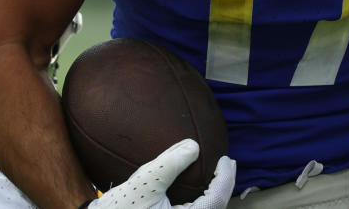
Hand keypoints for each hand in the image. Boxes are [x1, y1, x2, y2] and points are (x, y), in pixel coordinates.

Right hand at [90, 140, 235, 208]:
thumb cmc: (120, 207)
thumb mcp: (145, 181)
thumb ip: (170, 164)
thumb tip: (193, 146)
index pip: (216, 200)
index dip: (225, 178)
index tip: (226, 159)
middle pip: (215, 207)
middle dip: (224, 186)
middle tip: (228, 164)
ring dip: (214, 193)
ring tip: (218, 174)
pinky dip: (203, 199)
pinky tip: (201, 187)